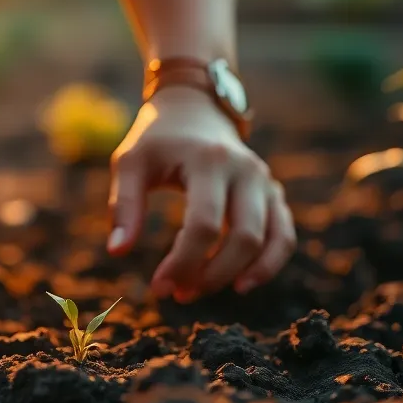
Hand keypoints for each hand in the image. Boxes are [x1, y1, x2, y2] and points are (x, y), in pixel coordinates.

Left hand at [107, 86, 295, 300]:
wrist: (194, 108)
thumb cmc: (156, 139)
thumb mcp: (130, 163)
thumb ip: (123, 205)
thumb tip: (117, 252)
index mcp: (209, 161)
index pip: (204, 225)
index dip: (183, 263)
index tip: (159, 288)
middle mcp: (246, 170)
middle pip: (243, 238)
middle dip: (211, 275)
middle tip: (178, 294)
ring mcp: (265, 181)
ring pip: (271, 240)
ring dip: (240, 275)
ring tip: (201, 292)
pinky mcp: (273, 193)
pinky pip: (284, 235)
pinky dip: (269, 264)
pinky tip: (241, 284)